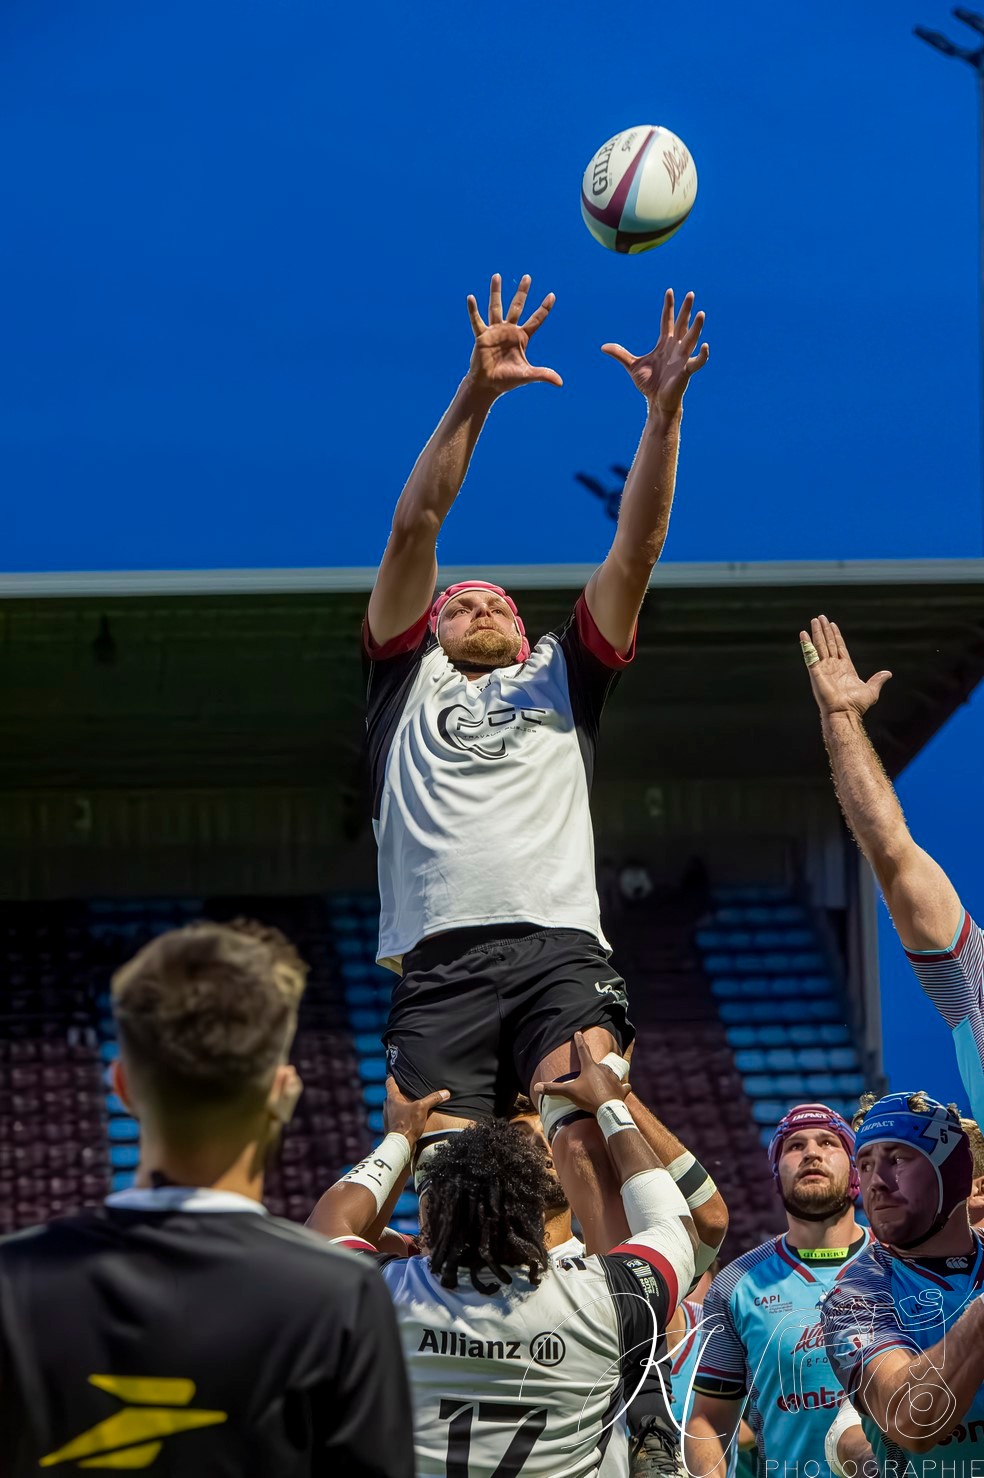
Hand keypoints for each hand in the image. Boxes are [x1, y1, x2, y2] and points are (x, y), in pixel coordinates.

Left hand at [383, 1076, 449, 1145]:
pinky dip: (401, 1116)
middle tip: (406, 1089)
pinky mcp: (391, 1127)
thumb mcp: (422, 1108)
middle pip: (392, 1095)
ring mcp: (388, 1118)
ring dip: (400, 1105)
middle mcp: (387, 1107)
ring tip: (409, 1104)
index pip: (390, 1083)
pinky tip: (409, 1118)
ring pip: (393, 1107)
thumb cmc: (407, 1124)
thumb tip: (446, 1092)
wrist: (400, 1145)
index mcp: (392, 1098)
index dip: (392, 1077)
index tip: (393, 1072)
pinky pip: (396, 1118)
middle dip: (399, 1093)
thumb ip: (433, 1099)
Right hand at [466, 273, 561, 393]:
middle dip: (522, 292)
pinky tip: (470, 298)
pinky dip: (473, 310)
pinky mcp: (482, 336)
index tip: (552, 295)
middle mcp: (509, 330)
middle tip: (527, 277)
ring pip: (496, 307)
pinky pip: (476, 321)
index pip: (536, 319)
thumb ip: (543, 375)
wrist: (488, 384)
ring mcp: (495, 331)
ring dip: (496, 292)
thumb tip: (561, 383)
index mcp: (522, 337)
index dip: (544, 308)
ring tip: (497, 276)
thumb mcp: (527, 375)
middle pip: (517, 306)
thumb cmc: (507, 380)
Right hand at [532, 1031, 631, 1115]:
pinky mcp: (621, 1089)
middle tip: (590, 1068)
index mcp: (590, 1067)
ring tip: (604, 1079)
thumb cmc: (588, 1098)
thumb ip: (553, 1089)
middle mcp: (603, 1069)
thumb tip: (536, 1087)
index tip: (578, 1032)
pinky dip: (623, 1086)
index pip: (582, 1050)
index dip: (579, 1041)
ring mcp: (614, 1079)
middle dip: (594, 1065)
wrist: (608, 1109)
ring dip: (607, 1075)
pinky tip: (624, 1086)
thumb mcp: (569, 1092)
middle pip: (597, 1063)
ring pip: (610, 1073)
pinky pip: (623, 1085)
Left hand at [602, 289, 708, 414]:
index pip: (667, 321)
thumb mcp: (632, 366)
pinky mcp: (686, 371)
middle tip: (690, 293)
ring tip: (701, 313)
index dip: (668, 307)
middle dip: (686, 310)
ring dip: (696, 327)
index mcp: (664, 344)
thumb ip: (620, 354)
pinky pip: (697, 362)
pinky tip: (705, 346)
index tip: (669, 291)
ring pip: (691, 339)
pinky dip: (702, 356)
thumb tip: (603, 347)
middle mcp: (675, 347)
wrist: (656, 401)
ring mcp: (682, 358)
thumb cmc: (649, 383)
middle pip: (682, 325)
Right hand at [800, 615, 891, 720]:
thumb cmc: (856, 705)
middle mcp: (833, 666)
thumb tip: (888, 673)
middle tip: (821, 618)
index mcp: (845, 668)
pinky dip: (806, 644)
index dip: (836, 636)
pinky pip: (810, 655)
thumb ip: (878, 680)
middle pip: (828, 643)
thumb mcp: (872, 690)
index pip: (839, 647)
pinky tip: (803, 634)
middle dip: (825, 630)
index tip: (832, 625)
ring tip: (814, 620)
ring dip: (817, 632)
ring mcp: (824, 668)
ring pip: (820, 646)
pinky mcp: (816, 671)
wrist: (844, 712)